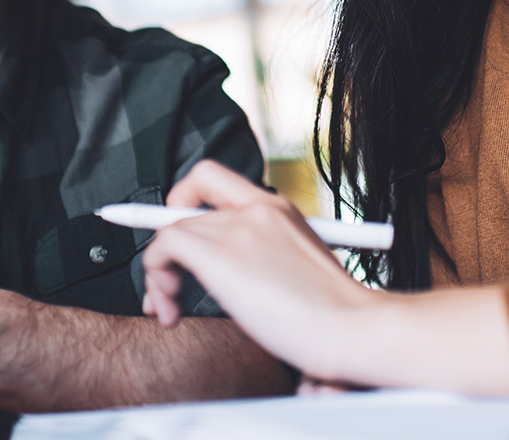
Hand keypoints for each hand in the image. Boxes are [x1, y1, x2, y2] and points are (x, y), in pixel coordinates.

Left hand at [140, 160, 376, 381]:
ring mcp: (240, 228)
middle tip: (169, 290)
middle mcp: (258, 208)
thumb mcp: (297, 269)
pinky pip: (163, 247)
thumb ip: (263, 257)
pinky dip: (155, 276)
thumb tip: (229, 276)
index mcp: (278, 208)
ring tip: (170, 308)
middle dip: (166, 251)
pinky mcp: (223, 255)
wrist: (353, 328)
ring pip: (170, 231)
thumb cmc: (335, 316)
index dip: (181, 200)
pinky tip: (170, 308)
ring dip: (157, 273)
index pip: (213, 180)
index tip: (174, 237)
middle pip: (184, 211)